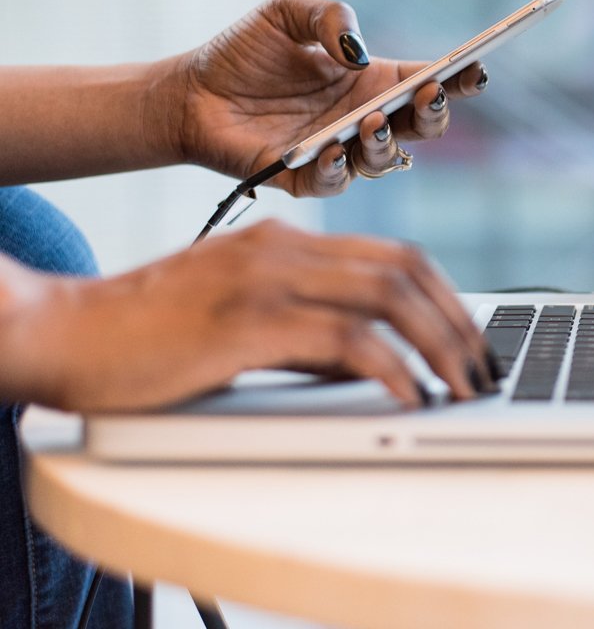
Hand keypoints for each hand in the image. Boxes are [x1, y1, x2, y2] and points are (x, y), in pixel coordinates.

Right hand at [1, 220, 494, 411]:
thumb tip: (372, 363)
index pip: (394, 254)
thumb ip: (308, 331)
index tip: (470, 338)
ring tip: (463, 387)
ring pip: (387, 296)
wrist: (68, 331)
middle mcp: (285, 247)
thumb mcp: (244, 319)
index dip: (446, 295)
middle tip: (483, 367)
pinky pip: (344, 339)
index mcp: (287, 241)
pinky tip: (409, 396)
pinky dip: (390, 368)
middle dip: (458, 321)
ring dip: (439, 344)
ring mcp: (267, 278)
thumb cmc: (151, 332)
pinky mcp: (246, 321)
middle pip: (405, 269)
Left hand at [164, 0, 487, 195]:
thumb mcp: (286, 12)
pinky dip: (339, 169)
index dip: (458, 78)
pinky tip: (332, 148)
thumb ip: (329, 17)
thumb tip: (358, 52)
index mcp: (371, 80)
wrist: (190, 92)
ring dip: (386, 142)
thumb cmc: (243, 52)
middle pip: (421, 127)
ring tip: (372, 120)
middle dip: (435, 114)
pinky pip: (334, 182)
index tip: (476, 67)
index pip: (427, 82)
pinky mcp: (304, 178)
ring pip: (385, 160)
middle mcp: (363, 119)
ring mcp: (338, 151)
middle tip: (429, 94)